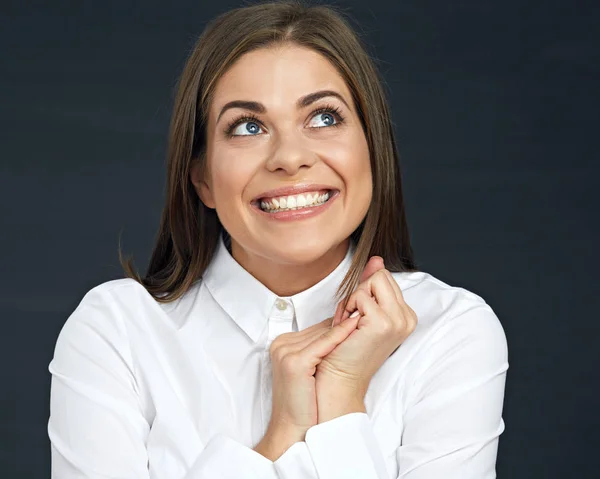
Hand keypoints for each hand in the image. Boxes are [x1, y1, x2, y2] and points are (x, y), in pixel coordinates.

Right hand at [264, 313, 361, 445]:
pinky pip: (323, 344)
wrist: (292, 430)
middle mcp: (281, 345)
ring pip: (322, 334)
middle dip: (341, 327)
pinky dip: (340, 336)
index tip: (356, 322)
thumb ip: (318, 349)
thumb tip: (342, 330)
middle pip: (318, 329)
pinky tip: (355, 327)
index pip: (315, 329)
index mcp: (282, 344)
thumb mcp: (308, 370)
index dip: (336, 328)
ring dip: (343, 330)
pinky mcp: (295, 362)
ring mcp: (286, 352)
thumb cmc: (304, 403)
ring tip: (364, 319)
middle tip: (364, 317)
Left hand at [315, 257, 417, 408]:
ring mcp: (397, 320)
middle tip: (351, 320)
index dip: (364, 291)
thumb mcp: (361, 311)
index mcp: (406, 315)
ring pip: (371, 282)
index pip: (384, 278)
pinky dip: (347, 309)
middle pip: (380, 275)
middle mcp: (407, 317)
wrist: (339, 378)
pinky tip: (347, 329)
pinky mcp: (383, 323)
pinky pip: (360, 295)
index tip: (356, 316)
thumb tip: (376, 258)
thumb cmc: (345, 346)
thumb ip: (371, 284)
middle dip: (359, 293)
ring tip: (348, 325)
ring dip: (352, 301)